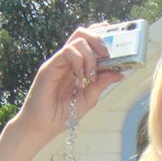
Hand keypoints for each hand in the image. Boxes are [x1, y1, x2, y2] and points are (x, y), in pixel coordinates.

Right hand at [16, 23, 123, 144]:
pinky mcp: (50, 66)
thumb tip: (119, 73)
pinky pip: (67, 52)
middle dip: (99, 40)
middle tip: (107, 56)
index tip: (116, 40)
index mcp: (76, 66)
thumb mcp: (88, 99)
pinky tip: (81, 76)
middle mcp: (67, 60)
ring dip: (91, 55)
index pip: (88, 41)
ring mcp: (58, 62)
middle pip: (82, 34)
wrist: (43, 127)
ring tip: (91, 75)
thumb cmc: (62, 114)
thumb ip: (101, 84)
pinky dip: (79, 60)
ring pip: (77, 40)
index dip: (101, 36)